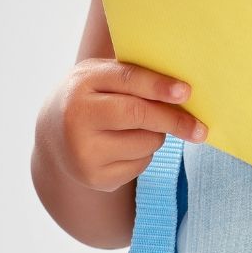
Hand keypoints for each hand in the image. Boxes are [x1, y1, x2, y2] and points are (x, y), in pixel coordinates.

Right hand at [36, 58, 207, 191]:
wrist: (52, 133)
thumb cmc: (90, 94)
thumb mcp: (101, 74)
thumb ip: (132, 74)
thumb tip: (181, 87)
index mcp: (83, 84)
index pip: (128, 80)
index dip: (159, 86)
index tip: (186, 92)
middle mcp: (78, 120)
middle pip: (139, 116)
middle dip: (174, 119)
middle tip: (200, 126)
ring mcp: (85, 154)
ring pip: (146, 142)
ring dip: (158, 133)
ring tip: (142, 125)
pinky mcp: (95, 179)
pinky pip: (140, 165)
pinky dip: (145, 153)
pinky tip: (127, 144)